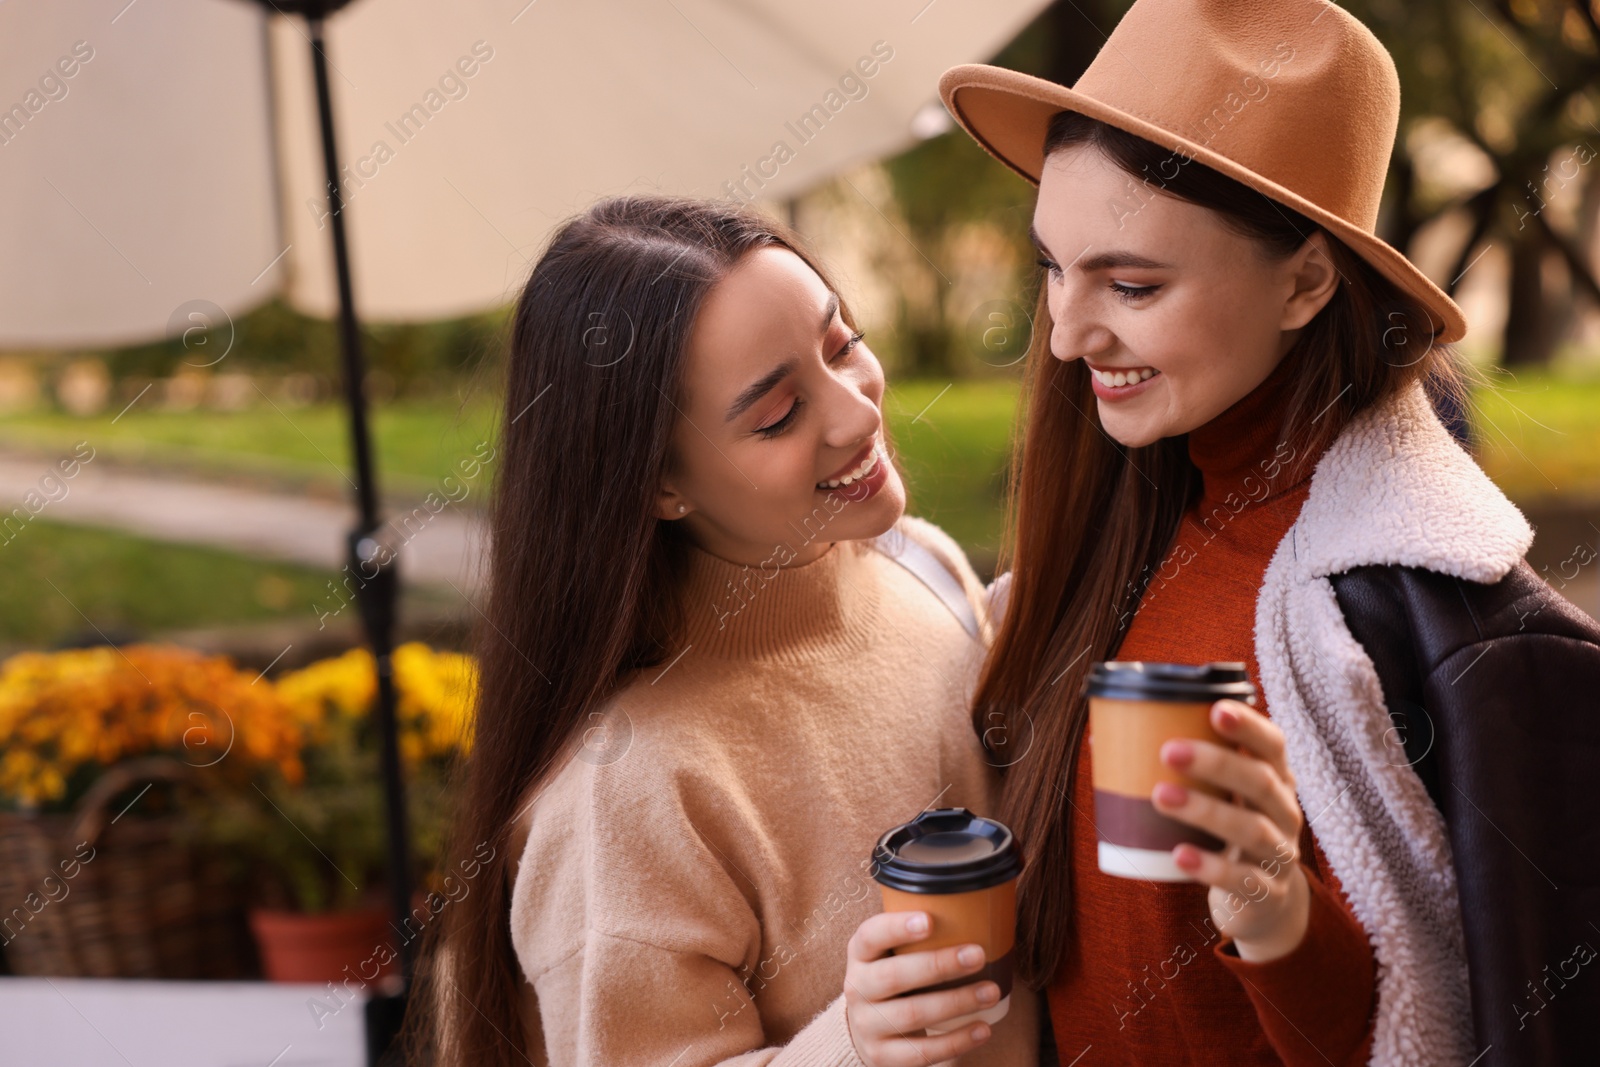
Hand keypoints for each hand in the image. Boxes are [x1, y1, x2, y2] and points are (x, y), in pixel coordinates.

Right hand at [843, 910, 998, 1065]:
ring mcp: (868, 1025)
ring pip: (913, 1014)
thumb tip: (979, 907)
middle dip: (939, 965)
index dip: (896, 928)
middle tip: (978, 955)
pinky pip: (921, 1052)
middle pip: (894, 976)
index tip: (930, 920)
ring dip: (956, 1002)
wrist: (867, 1030)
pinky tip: (983, 1029)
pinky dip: (956, 1041)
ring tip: (990, 992)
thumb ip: (921, 936)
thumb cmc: (895, 979)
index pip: (870, 936)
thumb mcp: (893, 954)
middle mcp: (857, 988)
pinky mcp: (883, 1055)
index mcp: (860, 954)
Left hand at [1151, 698, 1310, 961]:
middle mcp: (1285, 813)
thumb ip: (1184, 767)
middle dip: (1216, 763)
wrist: (1264, 902)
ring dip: (1205, 810)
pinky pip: (1243, 880)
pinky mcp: (1267, 894)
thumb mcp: (1222, 797)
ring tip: (1161, 796)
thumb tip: (1103, 736)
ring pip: (1251, 829)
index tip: (1216, 709)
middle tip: (1169, 751)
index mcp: (1276, 780)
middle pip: (1261, 782)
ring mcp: (1280, 855)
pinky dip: (1210, 867)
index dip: (1249, 726)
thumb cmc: (1228, 830)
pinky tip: (1179, 856)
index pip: (1273, 745)